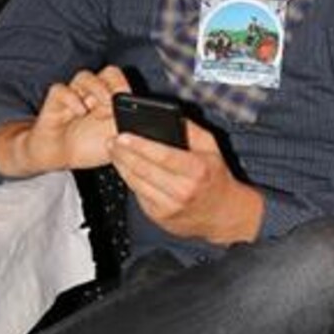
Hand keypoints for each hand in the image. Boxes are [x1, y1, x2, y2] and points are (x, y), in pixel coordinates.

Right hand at [0, 66, 129, 175]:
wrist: (57, 156)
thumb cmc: (86, 146)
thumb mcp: (114, 142)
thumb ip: (126, 131)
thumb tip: (141, 125)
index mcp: (110, 100)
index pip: (122, 81)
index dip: (126, 88)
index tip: (130, 101)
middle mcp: (93, 93)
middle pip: (108, 72)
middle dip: (115, 85)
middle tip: (117, 103)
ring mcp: (74, 94)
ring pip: (85, 76)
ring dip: (96, 90)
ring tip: (100, 108)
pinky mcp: (55, 100)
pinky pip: (61, 89)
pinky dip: (72, 99)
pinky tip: (79, 112)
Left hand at [109, 118, 263, 244]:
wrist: (222, 213)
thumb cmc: (215, 177)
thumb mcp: (212, 148)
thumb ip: (192, 130)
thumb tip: (170, 116)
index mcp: (197, 170)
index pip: (163, 156)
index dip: (140, 146)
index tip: (123, 136)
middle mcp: (183, 191)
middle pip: (144, 170)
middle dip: (124, 154)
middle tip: (111, 141)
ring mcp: (169, 207)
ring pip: (136, 183)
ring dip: (121, 166)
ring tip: (113, 151)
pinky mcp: (159, 217)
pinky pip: (138, 194)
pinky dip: (129, 179)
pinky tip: (125, 167)